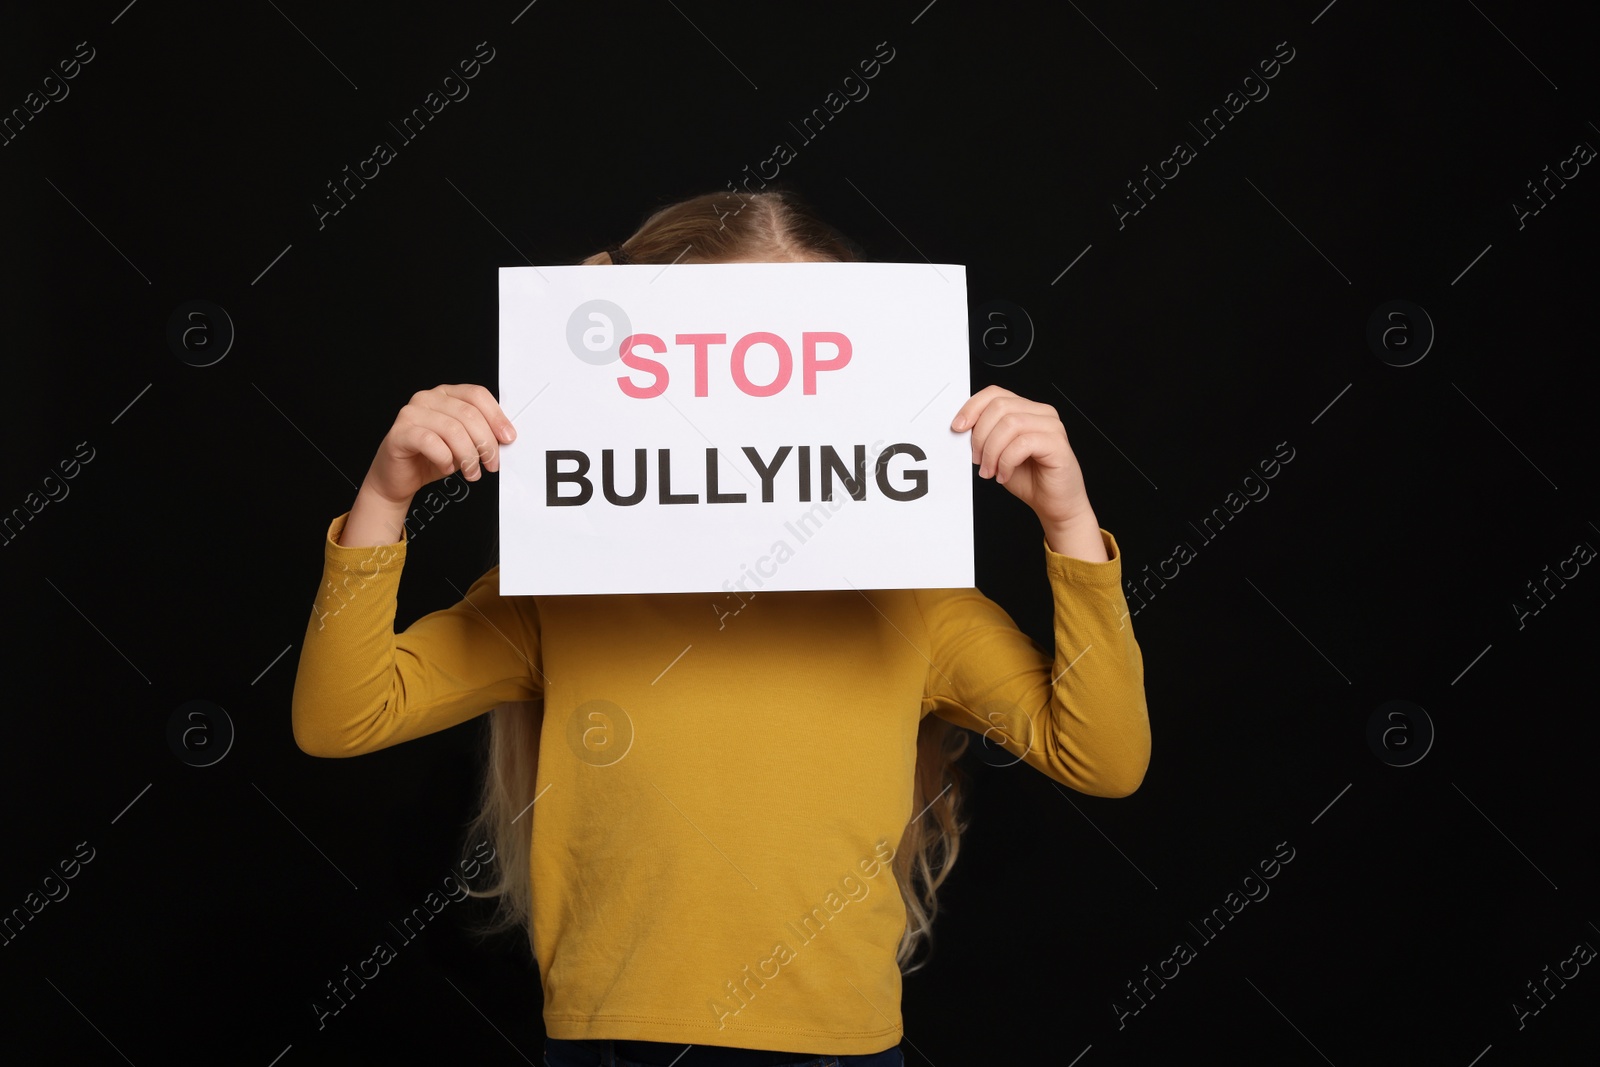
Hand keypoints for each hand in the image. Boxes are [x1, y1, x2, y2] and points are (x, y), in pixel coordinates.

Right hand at [363, 384, 516, 505]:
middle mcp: (427, 399)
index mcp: (446, 395)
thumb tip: (504, 437)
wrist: (399, 478)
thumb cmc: (431, 458)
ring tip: (471, 472)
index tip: (508, 438)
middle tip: (490, 464)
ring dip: (468, 456)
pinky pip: (432, 443)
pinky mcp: (400, 432)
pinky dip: (445, 459)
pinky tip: (446, 468)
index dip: (497, 417)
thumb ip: (480, 434)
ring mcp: (411, 413)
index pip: (477, 395)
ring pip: (453, 430)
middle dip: (486, 443)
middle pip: (469, 414)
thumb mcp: (464, 444)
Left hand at [951, 385, 1091, 529]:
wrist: (1053, 503)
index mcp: (1026, 410)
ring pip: (1010, 423)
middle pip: (1000, 406)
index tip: (958, 427)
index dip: (972, 408)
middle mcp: (1041, 413)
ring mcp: (1051, 426)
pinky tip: (1004, 474)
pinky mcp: (1057, 443)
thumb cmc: (1029, 478)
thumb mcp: (998, 453)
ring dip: (992, 451)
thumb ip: (986, 436)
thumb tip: (963, 428)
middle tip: (977, 460)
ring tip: (990, 470)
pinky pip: (1023, 443)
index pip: (995, 394)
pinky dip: (1006, 461)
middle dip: (980, 435)